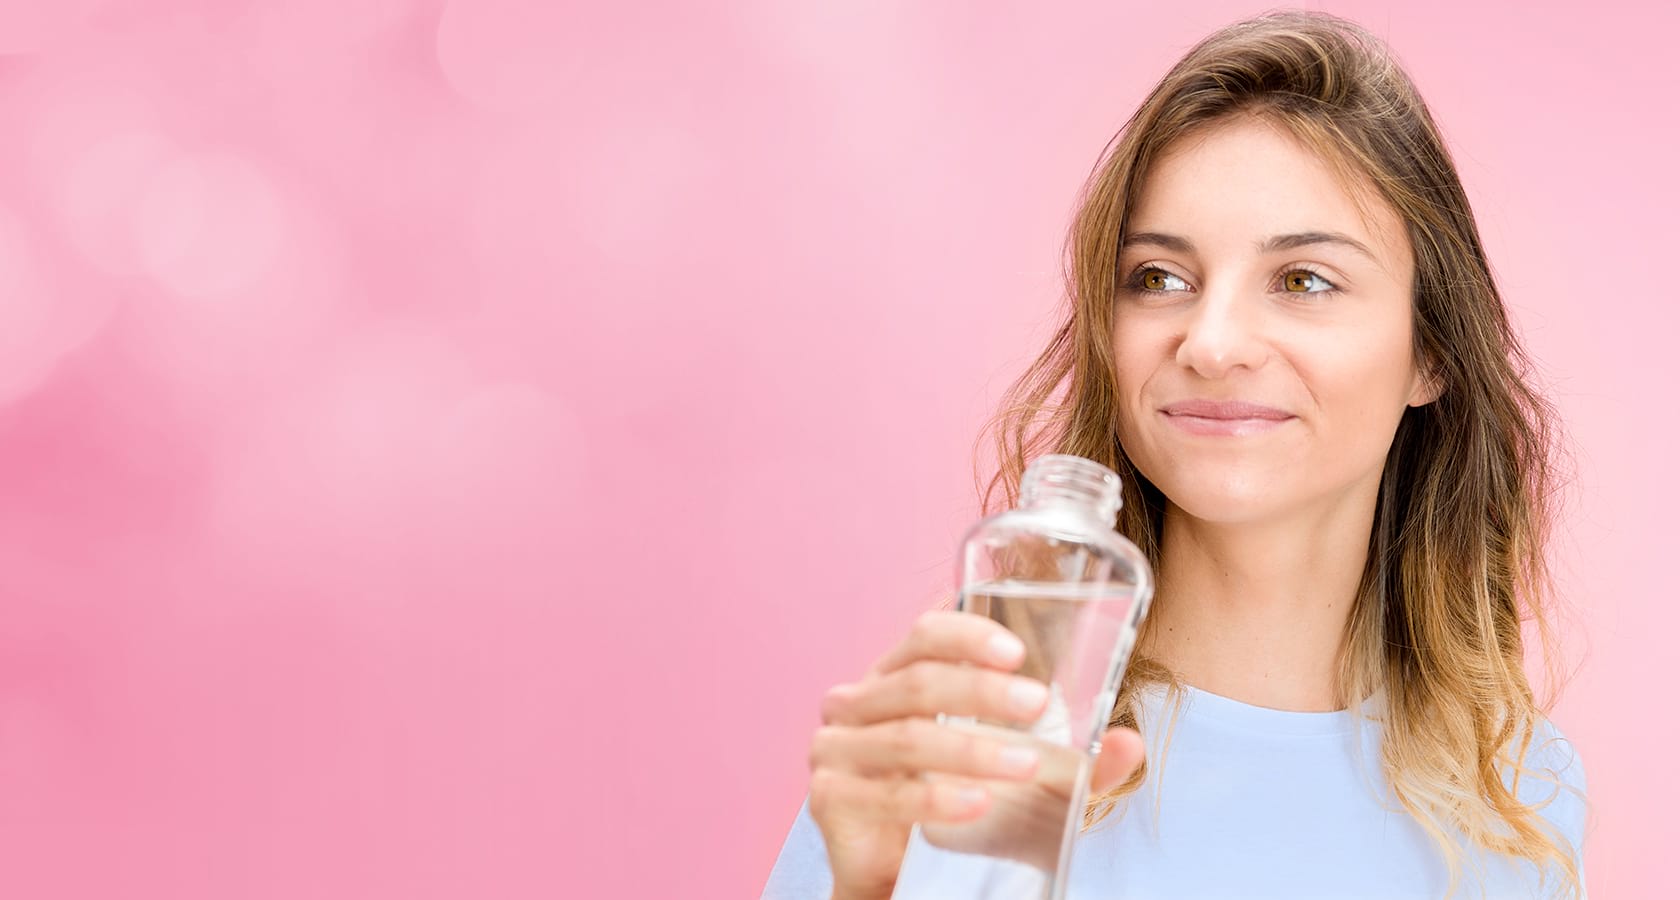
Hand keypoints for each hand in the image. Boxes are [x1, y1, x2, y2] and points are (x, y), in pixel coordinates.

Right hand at [807, 610, 1144, 899]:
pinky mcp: (829, 797)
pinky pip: (886, 792)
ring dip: (970, 748)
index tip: (1018, 651)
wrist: (901, 878)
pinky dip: (936, 796)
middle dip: (982, 691)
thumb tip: (1129, 745)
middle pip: (918, 680)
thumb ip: (1076, 765)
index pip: (925, 635)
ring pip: (907, 735)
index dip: (967, 633)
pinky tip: (977, 801)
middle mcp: (856, 703)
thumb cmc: (958, 808)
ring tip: (1025, 764)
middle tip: (1038, 706)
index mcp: (896, 677)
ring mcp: (835, 748)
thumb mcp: (1023, 782)